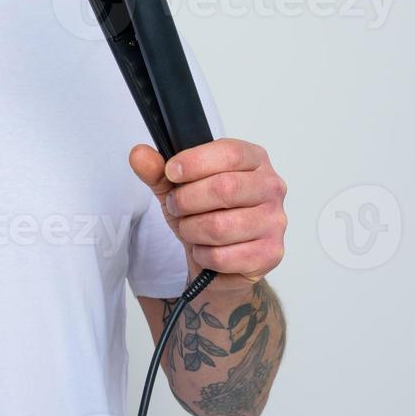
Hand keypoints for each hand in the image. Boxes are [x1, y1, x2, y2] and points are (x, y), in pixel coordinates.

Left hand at [129, 138, 286, 294]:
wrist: (221, 262)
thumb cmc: (205, 215)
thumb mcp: (178, 188)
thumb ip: (158, 170)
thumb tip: (140, 154)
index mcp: (254, 160)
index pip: (230, 153)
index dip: (194, 162)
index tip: (171, 172)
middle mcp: (271, 188)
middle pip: (224, 188)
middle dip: (186, 200)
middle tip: (176, 206)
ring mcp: (275, 222)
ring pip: (220, 226)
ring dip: (191, 230)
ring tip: (189, 228)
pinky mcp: (270, 254)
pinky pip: (223, 256)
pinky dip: (202, 255)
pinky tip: (204, 250)